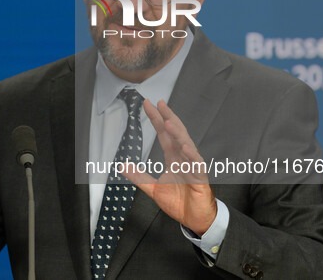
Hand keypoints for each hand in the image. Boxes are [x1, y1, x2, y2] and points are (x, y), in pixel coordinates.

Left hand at [123, 100, 216, 235]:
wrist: (194, 220)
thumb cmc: (179, 202)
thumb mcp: (153, 189)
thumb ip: (139, 177)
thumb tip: (122, 166)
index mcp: (173, 158)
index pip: (164, 134)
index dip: (156, 119)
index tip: (148, 105)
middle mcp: (183, 158)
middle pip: (176, 133)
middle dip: (168, 117)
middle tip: (160, 103)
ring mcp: (192, 166)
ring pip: (186, 145)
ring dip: (178, 133)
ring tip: (168, 122)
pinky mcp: (200, 179)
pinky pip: (197, 165)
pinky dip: (192, 156)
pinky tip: (186, 147)